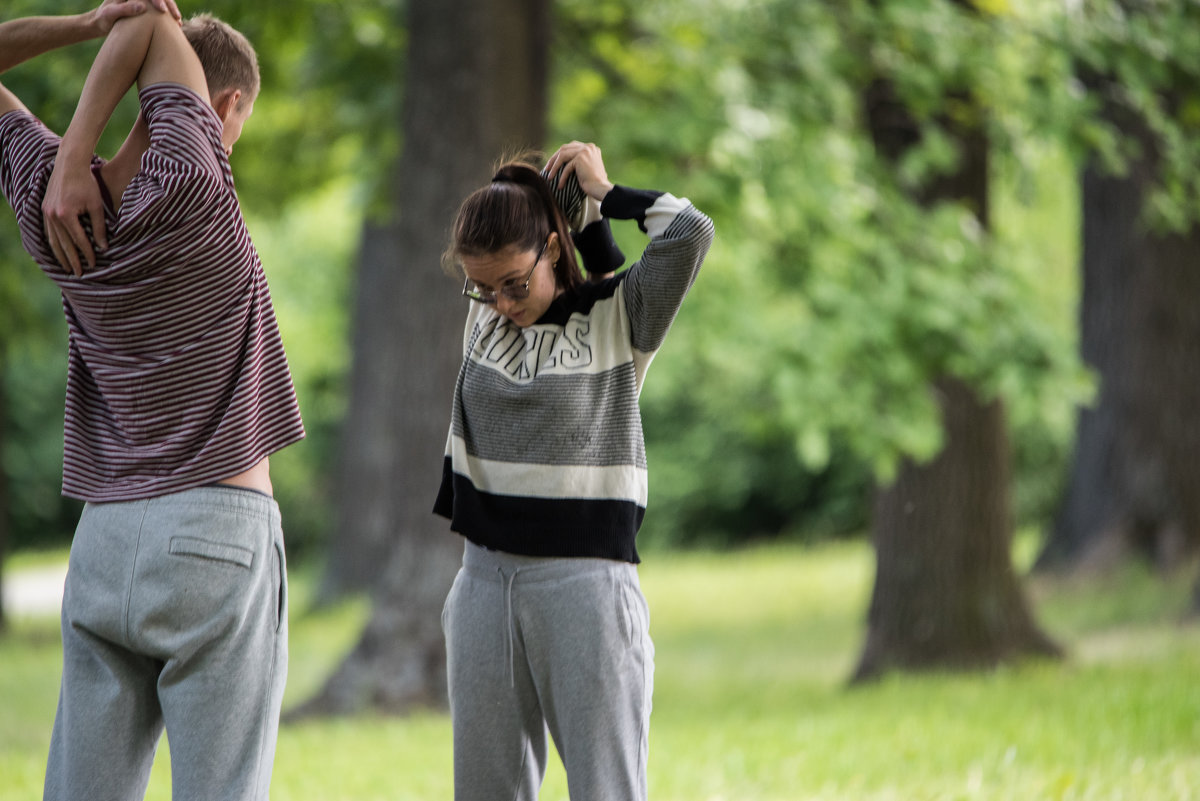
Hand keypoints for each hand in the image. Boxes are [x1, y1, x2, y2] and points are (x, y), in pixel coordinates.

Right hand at [42, 154, 106, 275]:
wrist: (70, 164)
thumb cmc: (87, 183)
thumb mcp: (96, 205)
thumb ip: (100, 227)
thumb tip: (104, 247)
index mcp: (66, 215)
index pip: (79, 241)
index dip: (87, 254)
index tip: (94, 265)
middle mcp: (53, 216)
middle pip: (63, 245)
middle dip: (72, 261)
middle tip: (79, 275)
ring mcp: (46, 213)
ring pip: (53, 240)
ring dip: (60, 255)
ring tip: (67, 268)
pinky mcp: (45, 209)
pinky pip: (48, 231)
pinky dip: (53, 243)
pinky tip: (58, 250)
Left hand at [92, 0, 181, 34]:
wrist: (101, 23)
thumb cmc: (103, 19)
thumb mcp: (110, 14)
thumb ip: (125, 9)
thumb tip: (143, 7)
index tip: (162, 11)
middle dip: (169, 4)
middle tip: (176, 17)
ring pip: (162, 0)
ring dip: (171, 9)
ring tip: (178, 22)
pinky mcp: (146, 6)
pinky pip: (160, 8)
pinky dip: (169, 15)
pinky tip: (176, 24)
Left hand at [545, 141, 614, 201]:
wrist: (602, 189)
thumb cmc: (595, 183)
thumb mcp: (588, 168)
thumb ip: (580, 161)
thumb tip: (564, 163)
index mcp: (591, 147)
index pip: (570, 147)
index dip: (560, 154)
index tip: (552, 164)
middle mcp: (588, 147)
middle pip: (564, 148)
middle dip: (554, 159)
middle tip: (546, 169)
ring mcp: (584, 151)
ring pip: (563, 156)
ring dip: (554, 167)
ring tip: (549, 177)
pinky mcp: (580, 159)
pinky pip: (566, 168)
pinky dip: (562, 177)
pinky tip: (560, 186)